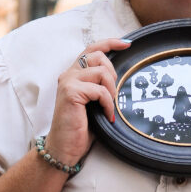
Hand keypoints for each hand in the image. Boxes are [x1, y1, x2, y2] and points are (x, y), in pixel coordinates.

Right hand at [44, 38, 130, 167]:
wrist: (64, 148)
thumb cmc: (80, 127)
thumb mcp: (92, 101)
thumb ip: (99, 85)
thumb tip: (119, 76)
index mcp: (74, 74)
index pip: (91, 49)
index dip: (110, 43)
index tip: (127, 44)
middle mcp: (69, 74)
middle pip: (98, 55)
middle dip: (112, 72)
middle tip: (112, 94)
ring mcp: (68, 82)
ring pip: (101, 71)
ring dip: (111, 89)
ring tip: (109, 105)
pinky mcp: (71, 92)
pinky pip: (100, 90)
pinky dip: (108, 103)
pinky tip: (107, 115)